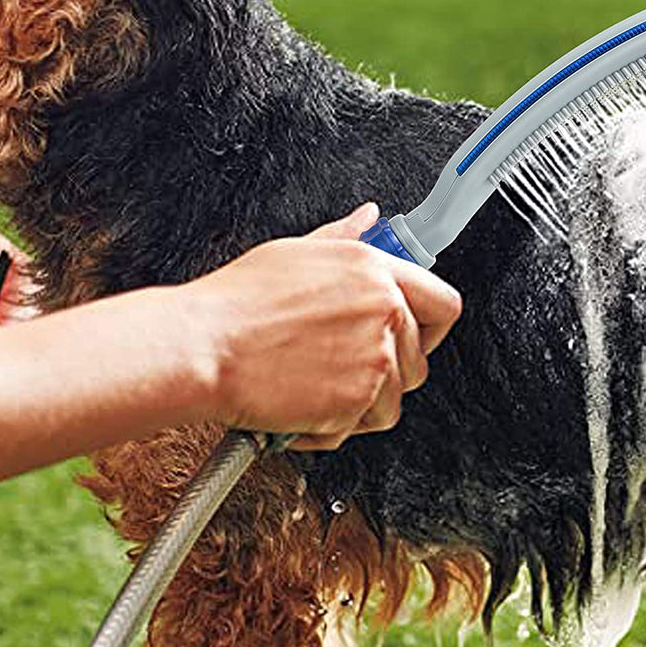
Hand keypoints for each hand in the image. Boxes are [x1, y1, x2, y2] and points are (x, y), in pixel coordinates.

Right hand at [187, 203, 461, 448]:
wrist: (203, 349)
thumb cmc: (236, 304)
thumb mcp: (294, 252)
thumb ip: (342, 238)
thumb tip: (369, 218)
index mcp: (373, 270)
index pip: (442, 302)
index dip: (431, 327)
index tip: (415, 337)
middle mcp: (385, 311)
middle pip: (420, 360)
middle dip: (387, 373)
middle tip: (341, 370)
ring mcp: (376, 358)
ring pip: (394, 399)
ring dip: (359, 404)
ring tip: (312, 387)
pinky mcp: (359, 401)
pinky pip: (362, 427)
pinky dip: (333, 428)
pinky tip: (300, 407)